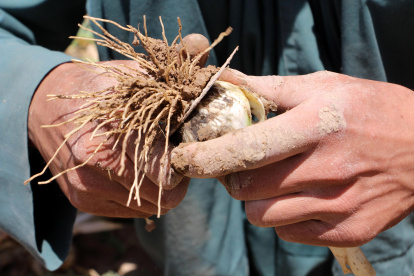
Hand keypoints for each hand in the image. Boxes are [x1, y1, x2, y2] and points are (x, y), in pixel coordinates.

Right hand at [28, 34, 209, 217]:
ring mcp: (87, 185)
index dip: (186, 162)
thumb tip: (218, 62)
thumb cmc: (100, 88)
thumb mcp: (136, 73)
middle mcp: (97, 160)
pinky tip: (136, 171)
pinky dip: (142, 195)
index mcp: (115, 125)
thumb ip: (177, 71)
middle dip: (178, 177)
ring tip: (156, 161)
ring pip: (151, 206)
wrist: (46, 107)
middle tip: (176, 156)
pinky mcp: (81, 201)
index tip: (189, 148)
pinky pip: (131, 212)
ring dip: (161, 189)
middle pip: (164, 195)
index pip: (166, 169)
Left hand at [171, 70, 413, 245]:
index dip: (207, 157)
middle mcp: (328, 168)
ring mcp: (339, 204)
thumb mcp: (325, 86)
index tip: (188, 159)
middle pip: (245, 189)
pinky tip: (298, 196)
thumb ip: (271, 88)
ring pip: (262, 215)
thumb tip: (227, 82)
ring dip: (255, 198)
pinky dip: (282, 215)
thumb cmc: (371, 110)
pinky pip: (288, 231)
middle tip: (238, 165)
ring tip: (271, 180)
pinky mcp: (349, 229)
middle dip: (230, 178)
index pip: (246, 148)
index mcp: (318, 124)